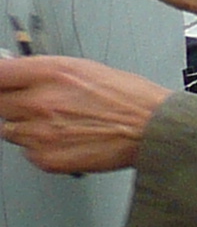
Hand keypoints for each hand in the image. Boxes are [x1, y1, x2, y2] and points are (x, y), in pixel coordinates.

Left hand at [0, 56, 169, 173]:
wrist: (152, 129)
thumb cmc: (129, 98)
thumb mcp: (86, 68)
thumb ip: (46, 72)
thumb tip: (19, 74)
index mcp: (51, 73)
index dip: (0, 78)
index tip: (3, 81)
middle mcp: (39, 101)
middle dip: (11, 102)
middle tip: (33, 104)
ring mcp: (39, 132)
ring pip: (8, 129)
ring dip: (25, 126)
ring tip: (57, 123)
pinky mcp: (44, 158)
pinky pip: (25, 151)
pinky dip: (39, 146)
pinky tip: (64, 138)